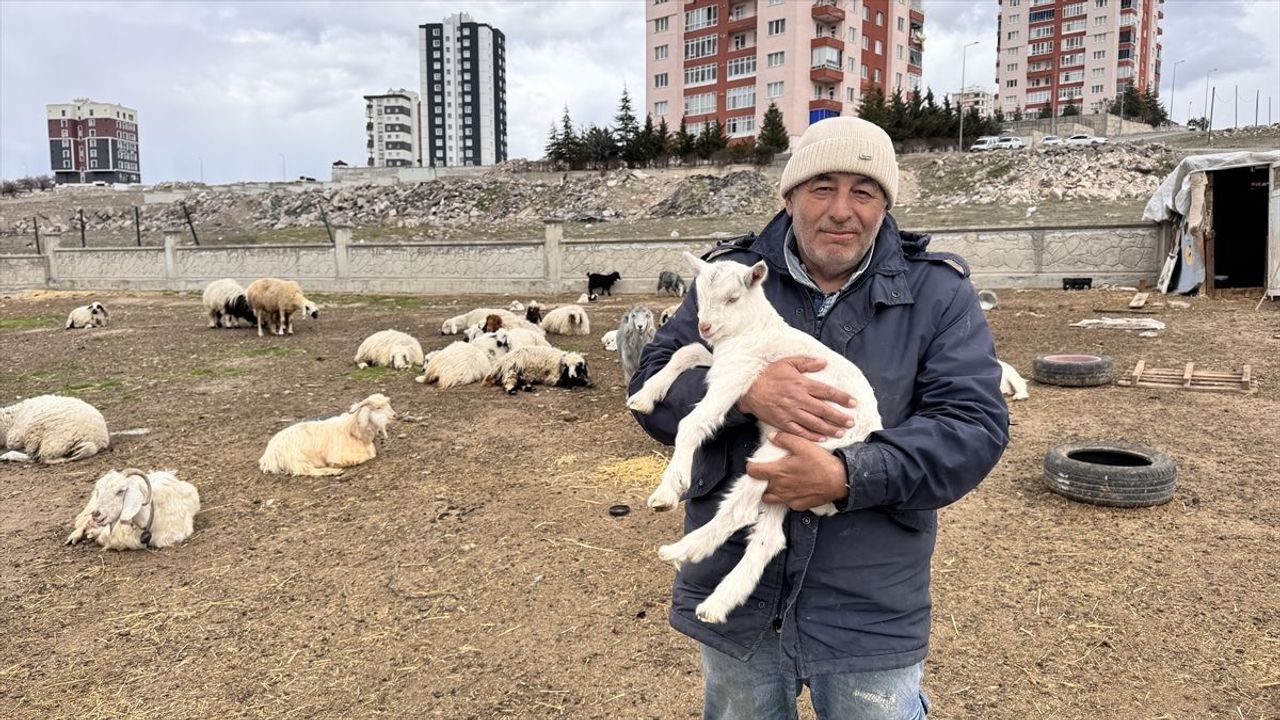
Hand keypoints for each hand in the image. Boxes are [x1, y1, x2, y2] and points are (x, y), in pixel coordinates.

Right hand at [737, 357, 855, 441]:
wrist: (748, 389)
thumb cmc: (768, 374)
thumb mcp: (787, 362)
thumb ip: (806, 362)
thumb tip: (824, 362)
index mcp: (801, 384)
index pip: (827, 392)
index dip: (842, 398)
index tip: (853, 403)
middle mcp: (798, 400)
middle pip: (824, 410)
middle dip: (839, 417)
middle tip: (851, 422)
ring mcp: (791, 413)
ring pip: (814, 423)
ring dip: (829, 428)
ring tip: (841, 432)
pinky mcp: (783, 423)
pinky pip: (800, 432)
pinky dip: (812, 436)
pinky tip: (822, 439)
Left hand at [749, 432, 848, 510]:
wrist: (839, 480)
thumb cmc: (821, 462)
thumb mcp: (803, 444)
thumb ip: (784, 439)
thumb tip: (771, 437)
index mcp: (778, 472)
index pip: (753, 472)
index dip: (752, 467)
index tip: (756, 463)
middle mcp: (780, 488)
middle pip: (758, 488)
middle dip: (760, 481)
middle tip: (767, 474)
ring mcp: (788, 498)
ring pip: (769, 499)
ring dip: (769, 492)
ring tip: (777, 483)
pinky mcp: (798, 505)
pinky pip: (785, 503)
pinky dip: (785, 497)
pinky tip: (792, 489)